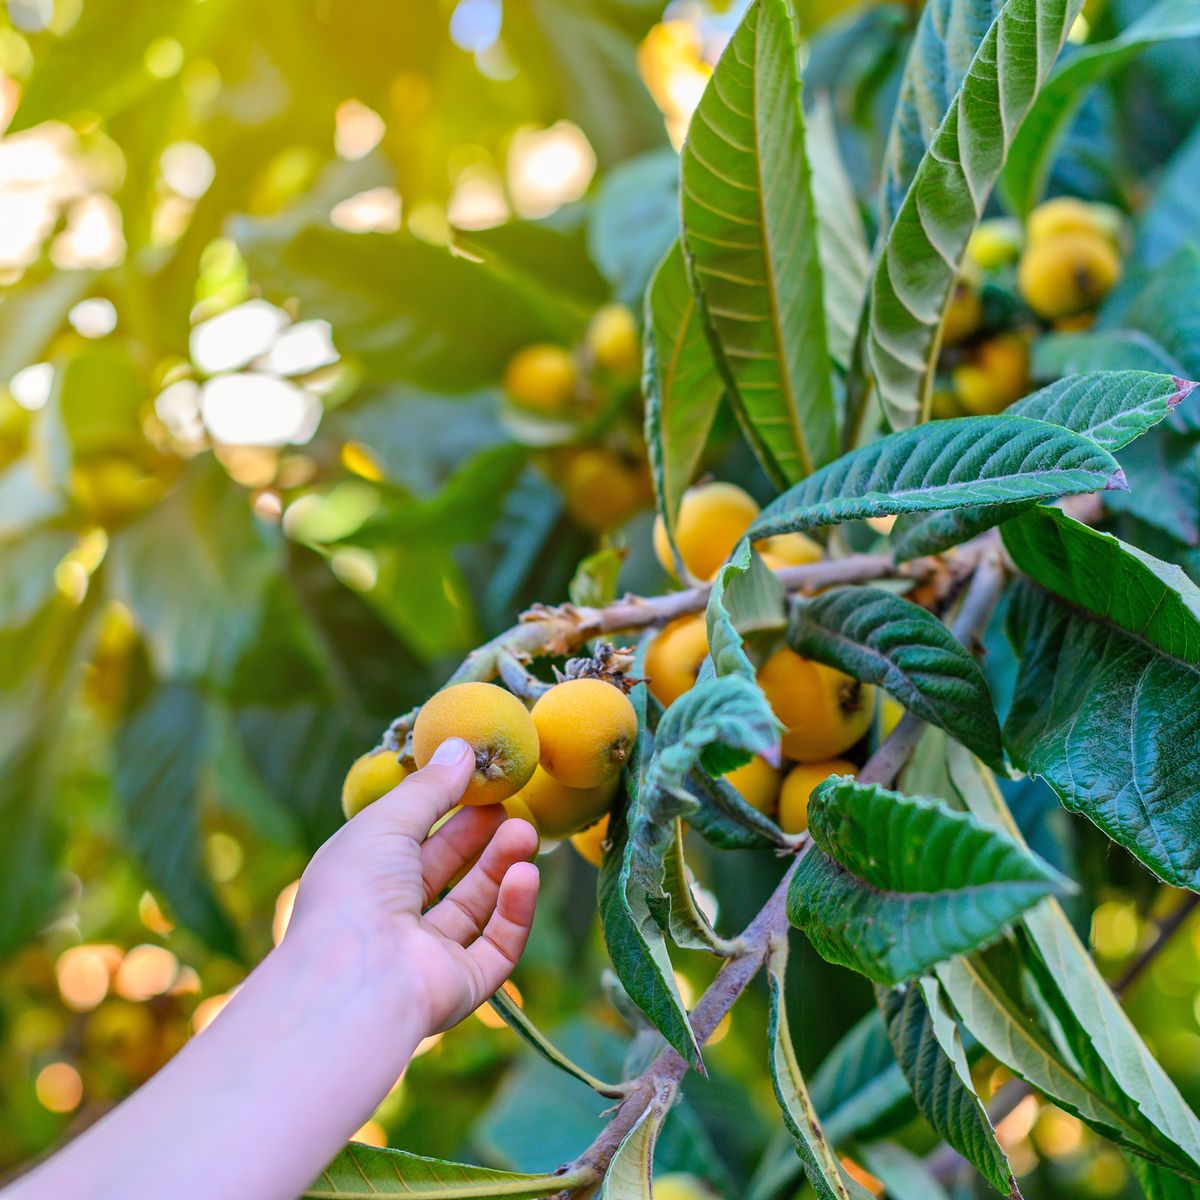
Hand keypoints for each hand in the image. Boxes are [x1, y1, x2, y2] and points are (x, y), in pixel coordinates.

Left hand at [288, 737, 539, 1034]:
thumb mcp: (387, 822)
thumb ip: (430, 787)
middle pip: (446, 873)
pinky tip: (526, 875)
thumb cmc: (355, 893)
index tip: (480, 784)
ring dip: (502, 867)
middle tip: (511, 807)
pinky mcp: (460, 985)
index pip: (409, 843)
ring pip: (475, 907)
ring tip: (527, 833)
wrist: (355, 982)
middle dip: (480, 838)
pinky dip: (514, 910)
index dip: (445, 812)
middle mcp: (391, 921)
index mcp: (362, 883)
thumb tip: (462, 746)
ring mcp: (426, 956)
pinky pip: (496, 946)